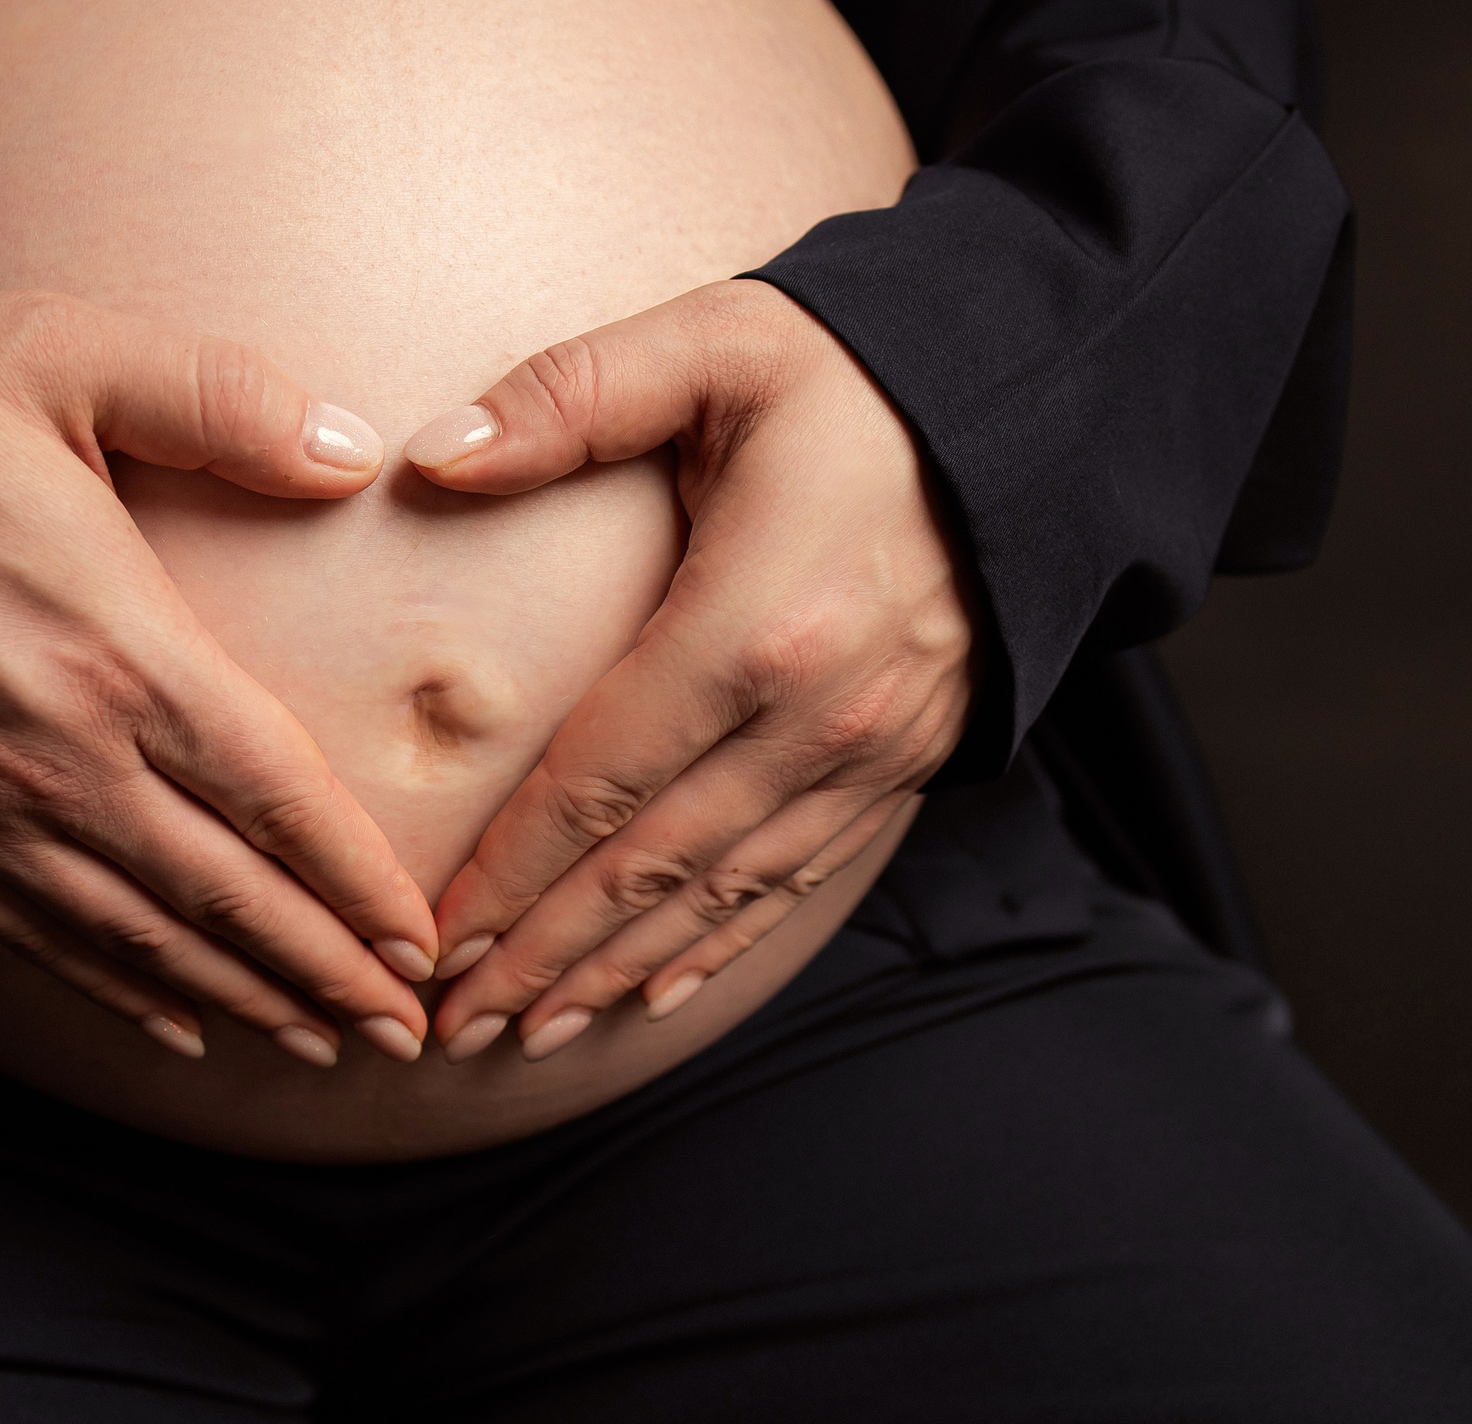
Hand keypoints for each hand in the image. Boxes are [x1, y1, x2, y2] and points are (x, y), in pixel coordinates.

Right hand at [0, 290, 436, 1066]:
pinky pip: (43, 945)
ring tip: (322, 1046)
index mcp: (121, 652)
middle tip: (404, 1033)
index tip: (419, 941)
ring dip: (243, 1003)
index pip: (277, 795)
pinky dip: (122, 997)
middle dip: (327, 974)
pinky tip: (177, 1030)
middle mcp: (66, 760)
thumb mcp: (58, 359)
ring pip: (145, 943)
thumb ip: (217, 398)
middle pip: (227, 897)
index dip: (356, 881)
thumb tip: (347, 453)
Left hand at [407, 280, 975, 1062]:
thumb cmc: (856, 373)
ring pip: (719, 895)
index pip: (600, 778)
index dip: (512, 871)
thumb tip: (433, 460)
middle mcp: (820, 715)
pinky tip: (650, 992)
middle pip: (650, 867)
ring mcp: (872, 753)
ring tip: (527, 1032)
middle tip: (451, 1026)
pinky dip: (716, 945)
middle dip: (544, 956)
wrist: (1038, 407)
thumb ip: (568, 398)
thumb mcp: (715, 343)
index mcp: (757, 622)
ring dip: (617, 972)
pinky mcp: (906, 767)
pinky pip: (794, 881)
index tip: (434, 936)